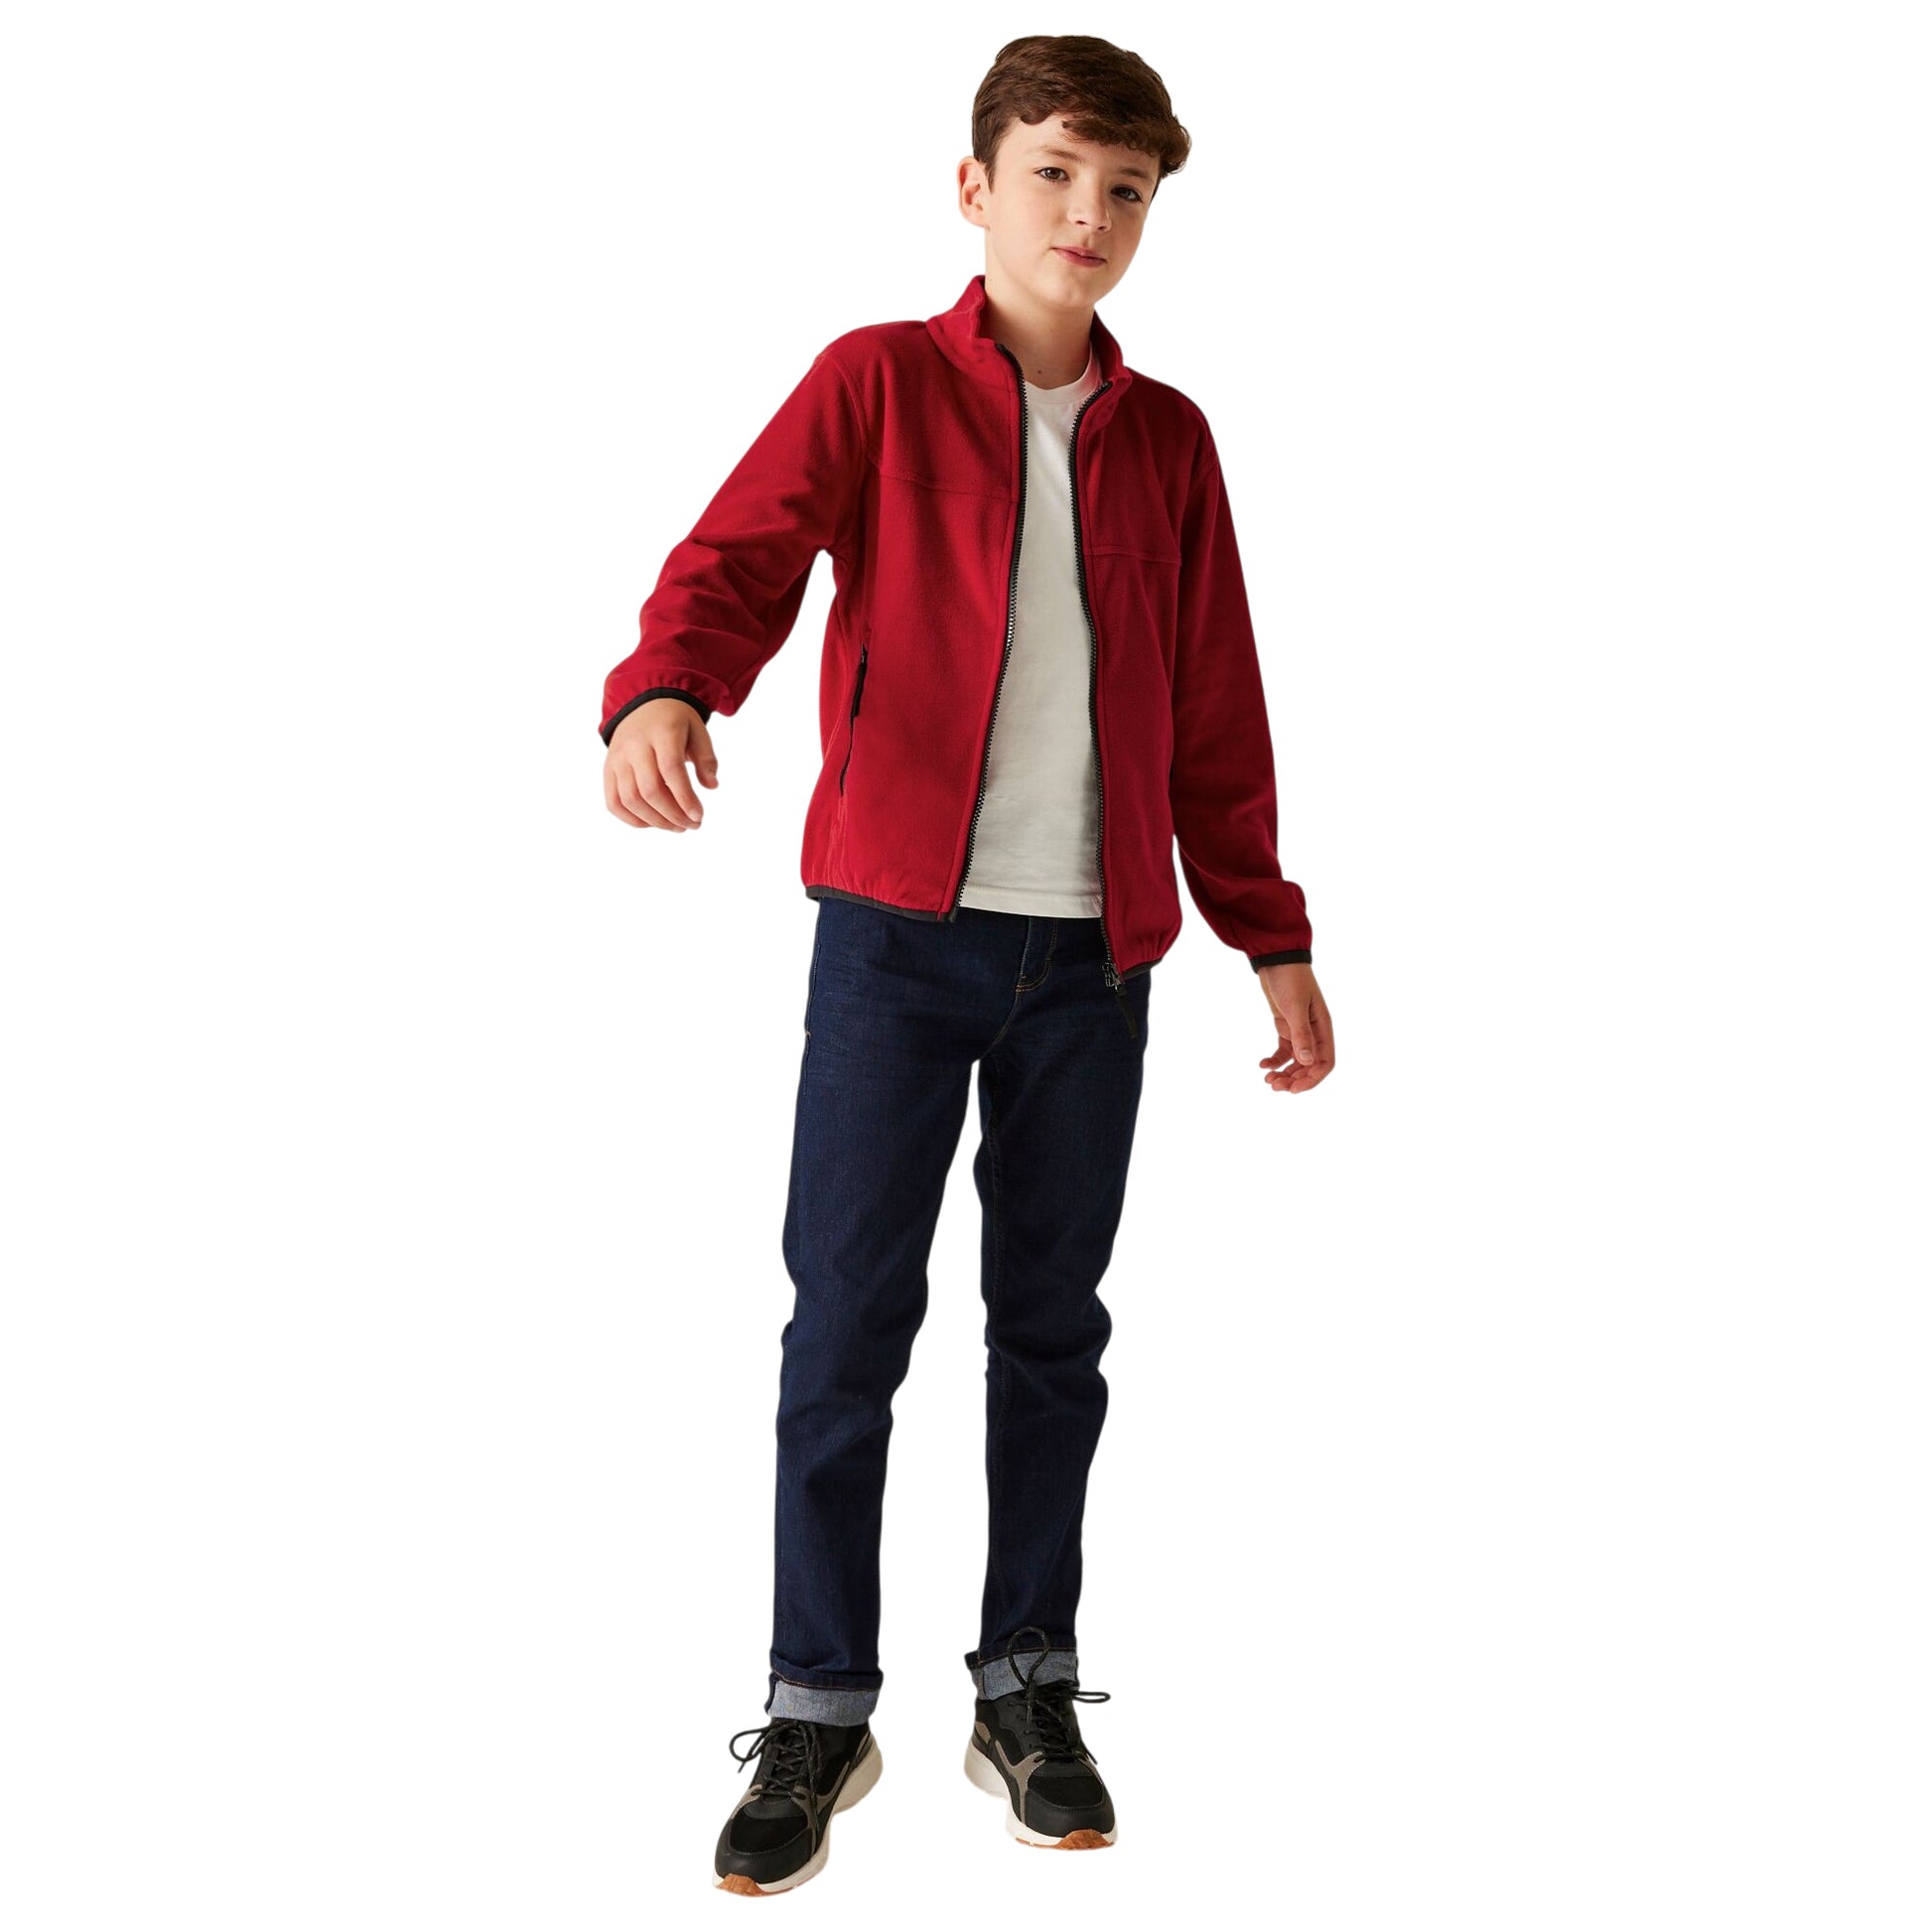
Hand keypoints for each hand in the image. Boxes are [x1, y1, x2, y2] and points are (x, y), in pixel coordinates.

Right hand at [603, 700, 717, 830]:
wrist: (644, 705)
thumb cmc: (676, 723)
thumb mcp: (698, 732)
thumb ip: (707, 759)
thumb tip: (711, 786)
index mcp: (662, 732)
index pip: (671, 769)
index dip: (685, 797)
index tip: (699, 816)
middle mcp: (634, 745)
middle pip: (649, 789)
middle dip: (673, 815)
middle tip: (692, 825)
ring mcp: (617, 758)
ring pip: (630, 800)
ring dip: (656, 821)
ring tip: (677, 827)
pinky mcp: (608, 770)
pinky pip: (614, 803)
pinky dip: (633, 820)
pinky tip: (654, 822)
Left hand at [1256, 962, 1333, 1092]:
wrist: (1276, 959)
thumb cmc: (1290, 978)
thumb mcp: (1295, 1006)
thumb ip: (1301, 1034)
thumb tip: (1306, 1062)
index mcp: (1323, 1027)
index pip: (1326, 1062)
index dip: (1313, 1079)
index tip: (1294, 1089)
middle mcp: (1314, 1031)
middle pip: (1310, 1065)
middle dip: (1294, 1079)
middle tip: (1275, 1087)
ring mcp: (1299, 1029)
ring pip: (1296, 1061)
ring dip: (1284, 1073)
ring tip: (1267, 1080)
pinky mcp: (1286, 1026)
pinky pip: (1283, 1051)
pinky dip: (1274, 1061)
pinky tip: (1262, 1064)